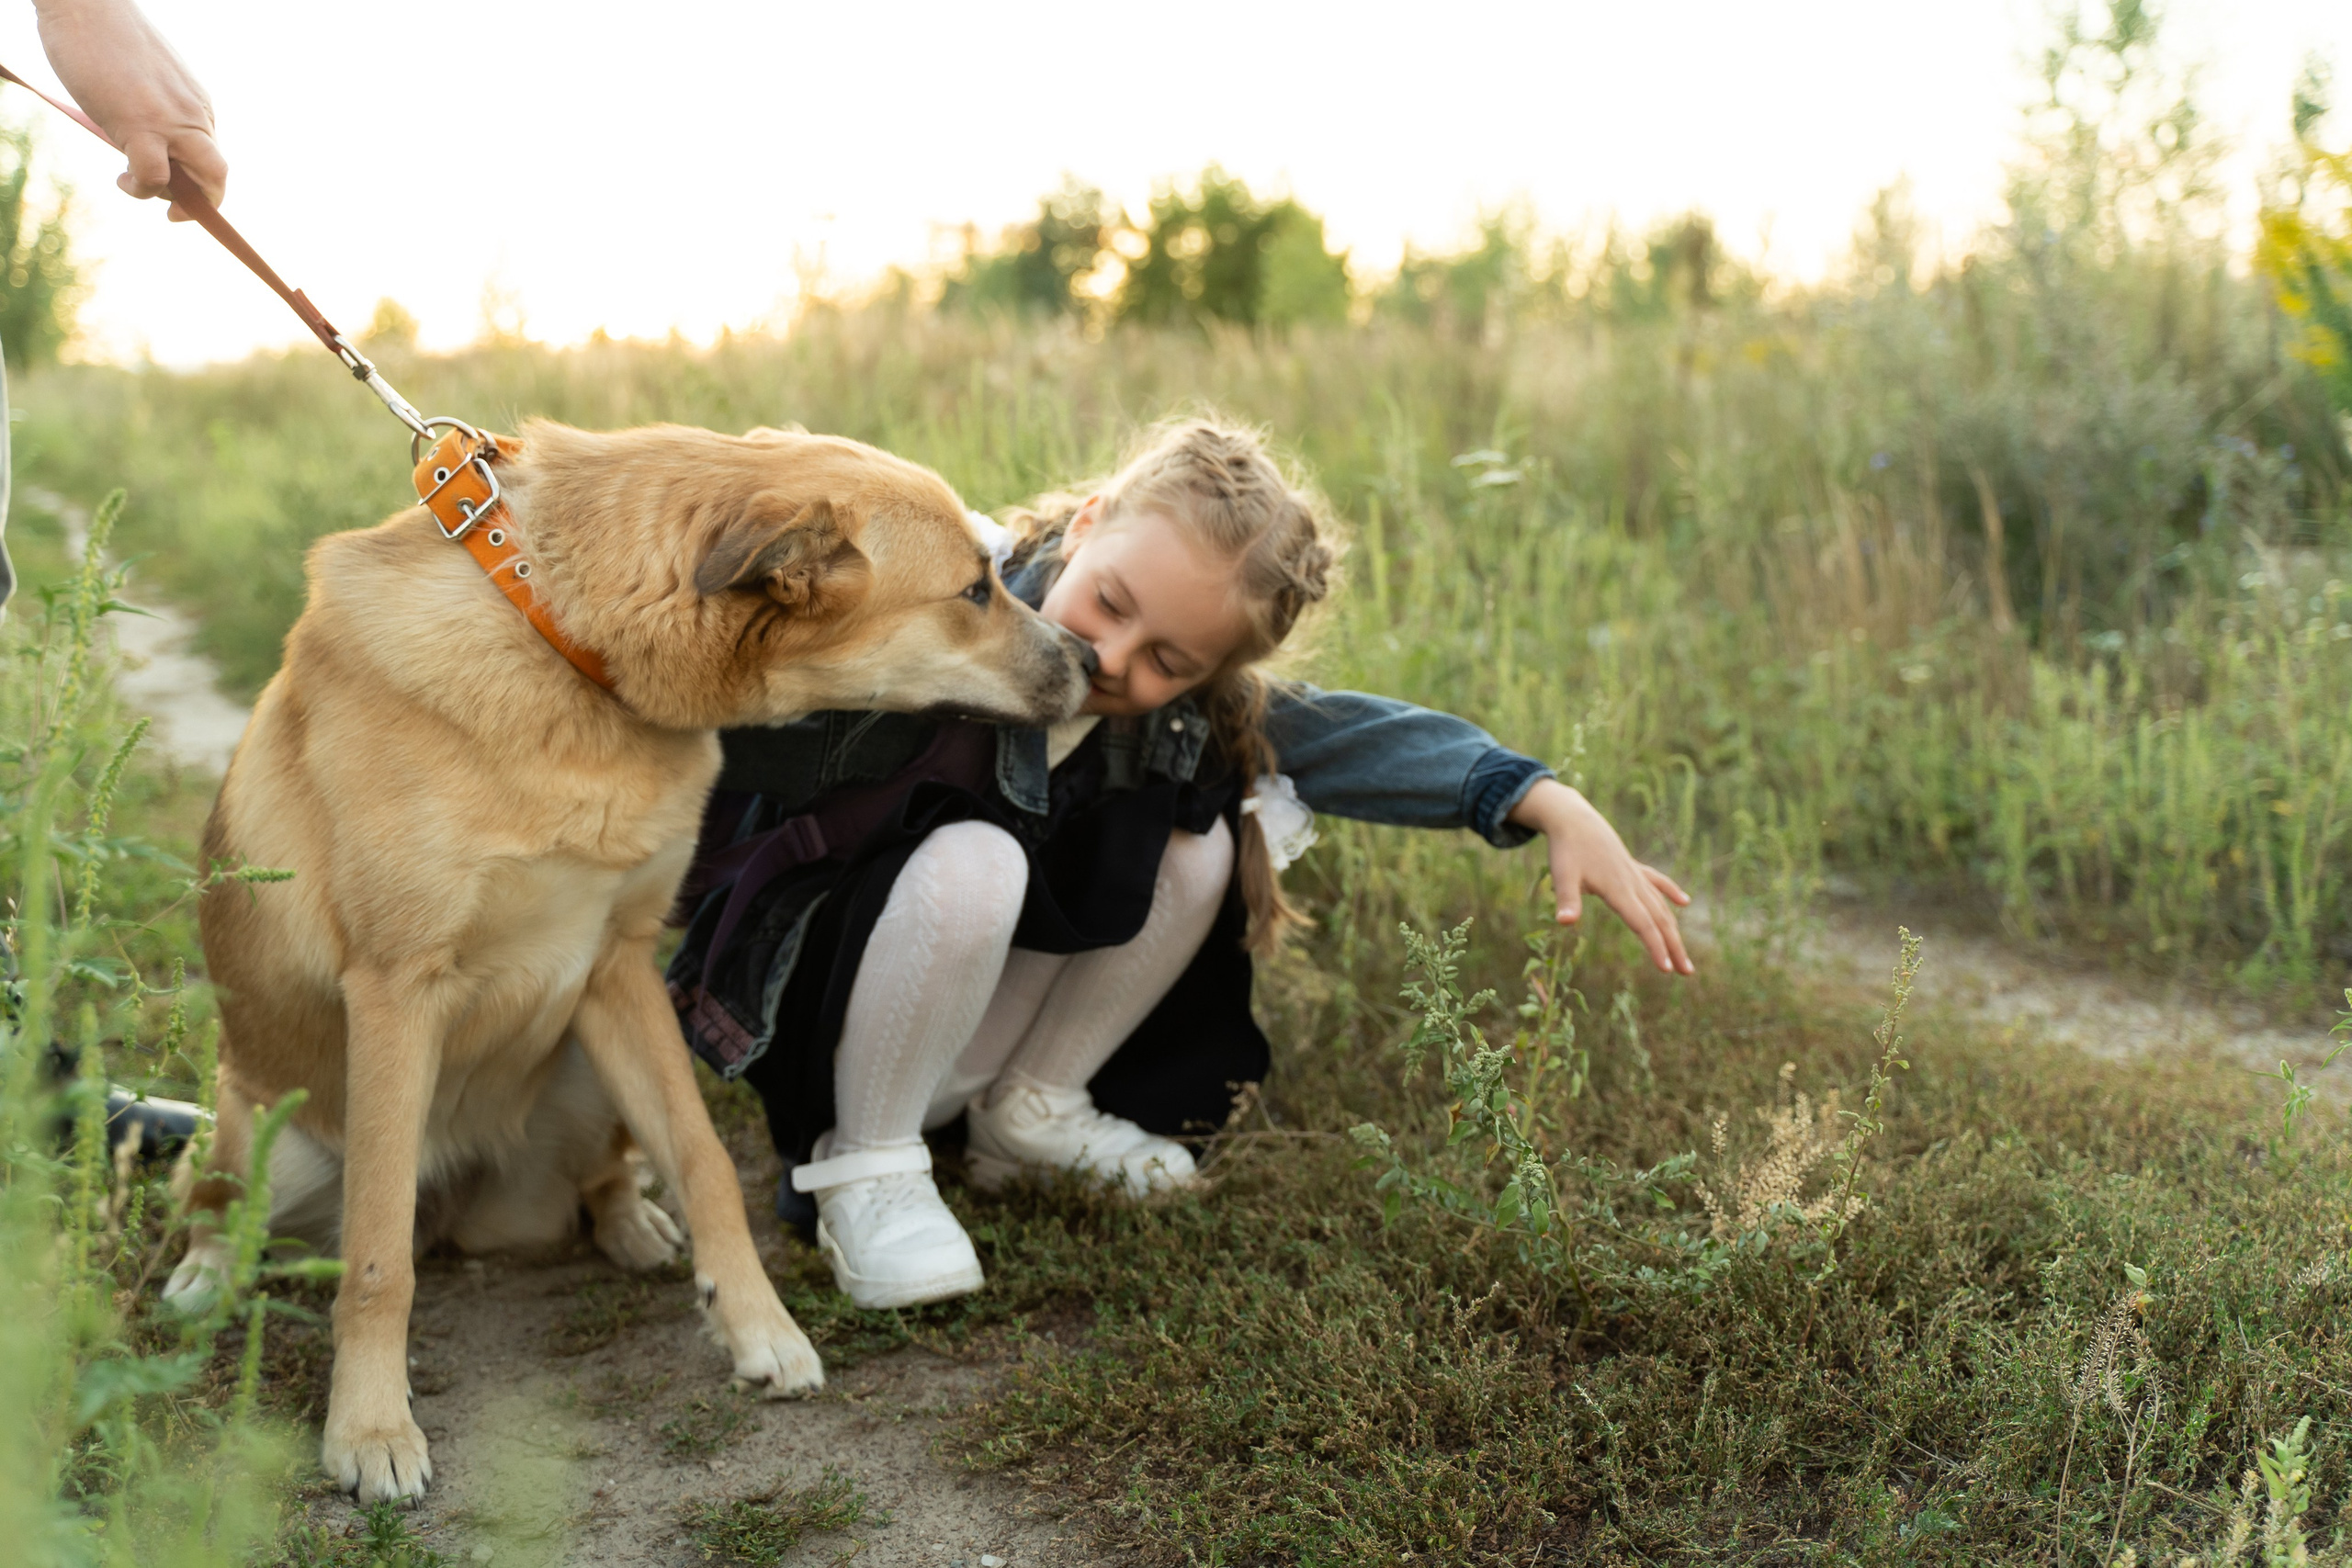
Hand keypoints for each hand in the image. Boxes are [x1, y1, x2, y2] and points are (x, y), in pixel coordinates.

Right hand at [35, 0, 224, 218]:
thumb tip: (138, 145)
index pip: (210, 157)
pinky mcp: (140, 124)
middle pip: (219, 173)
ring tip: (132, 183)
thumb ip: (153, 114)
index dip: (196, 182)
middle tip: (176, 214)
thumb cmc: (105, 39)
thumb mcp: (144, 84)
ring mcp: (170, 120)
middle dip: (206, 203)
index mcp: (197, 105)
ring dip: (175, 200)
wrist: (87, 6)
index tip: (175, 192)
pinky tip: (122, 178)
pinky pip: (155, 174)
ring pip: (202, 179)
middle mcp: (193, 115)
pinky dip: (142, 188)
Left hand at [1508, 778, 1693, 975]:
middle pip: (1659, 919)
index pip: (1642, 923)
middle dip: (1674, 947)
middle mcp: (1632, 883)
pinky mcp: (1632, 867)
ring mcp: (1635, 875)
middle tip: (1687, 973)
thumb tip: (1564, 922)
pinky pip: (1656, 882)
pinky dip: (1670, 891)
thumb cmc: (1566, 849)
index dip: (1655, 946)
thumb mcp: (1562, 876)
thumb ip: (1566, 900)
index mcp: (1618, 889)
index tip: (1667, 969)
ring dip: (1674, 931)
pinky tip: (1684, 902)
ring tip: (1684, 955)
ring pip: (1661, 906)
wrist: (1573, 818)